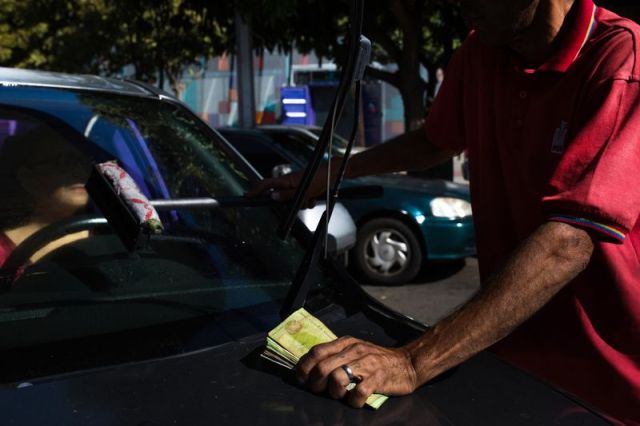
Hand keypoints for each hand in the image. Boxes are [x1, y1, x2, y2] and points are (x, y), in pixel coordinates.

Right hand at [244, 162, 333, 206]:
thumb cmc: (318, 179)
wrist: (332, 173)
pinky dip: (307, 201)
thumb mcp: (302, 190)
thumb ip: (287, 195)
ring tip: (311, 198)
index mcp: (286, 180)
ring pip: (293, 200)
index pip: (266, 184)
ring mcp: (296, 185)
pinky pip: (301, 199)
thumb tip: (273, 197)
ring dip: (301, 203)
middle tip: (302, 201)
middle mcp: (289, 183)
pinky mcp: (303, 188)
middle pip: (281, 196)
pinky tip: (314, 198)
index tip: (247, 196)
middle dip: (290, 203)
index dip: (256, 190)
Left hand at [296, 336, 417, 407]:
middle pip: (322, 367)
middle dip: (315, 384)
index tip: (302, 379)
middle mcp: (354, 350)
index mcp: (346, 343)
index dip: (304, 367)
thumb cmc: (376, 360)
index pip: (316, 352)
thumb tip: (310, 368)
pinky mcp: (378, 379)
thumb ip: (335, 355)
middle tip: (319, 392)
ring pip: (337, 379)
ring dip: (333, 393)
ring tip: (340, 395)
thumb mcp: (354, 350)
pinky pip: (358, 393)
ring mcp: (367, 364)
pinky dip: (353, 401)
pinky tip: (355, 400)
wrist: (407, 363)